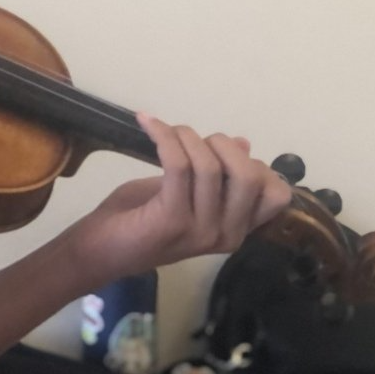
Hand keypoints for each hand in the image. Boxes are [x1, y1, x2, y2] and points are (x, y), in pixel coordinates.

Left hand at [68, 114, 291, 284]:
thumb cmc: (140, 221)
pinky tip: (148, 123)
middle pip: (249, 175)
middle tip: (193, 139)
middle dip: (222, 145)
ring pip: (211, 166)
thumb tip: (244, 143)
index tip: (221, 152)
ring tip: (165, 130)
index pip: (276, 195)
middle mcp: (227, 235)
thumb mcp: (185, 193)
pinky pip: (179, 165)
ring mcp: (202, 230)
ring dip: (186, 137)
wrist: (98, 251)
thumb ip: (216, 174)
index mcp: (236, 230)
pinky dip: (164, 136)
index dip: (256, 164)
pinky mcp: (172, 220)